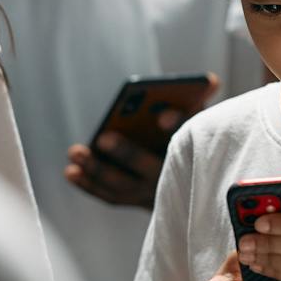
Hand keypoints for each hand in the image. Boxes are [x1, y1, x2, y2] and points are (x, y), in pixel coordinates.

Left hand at [65, 74, 220, 208]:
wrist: (190, 183)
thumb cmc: (187, 140)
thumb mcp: (197, 122)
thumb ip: (199, 102)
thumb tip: (209, 80)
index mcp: (190, 155)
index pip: (187, 138)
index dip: (177, 125)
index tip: (161, 115)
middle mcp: (174, 180)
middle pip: (150, 167)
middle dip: (127, 153)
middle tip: (104, 138)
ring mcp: (154, 195)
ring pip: (124, 187)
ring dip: (98, 170)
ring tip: (74, 152)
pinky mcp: (136, 201)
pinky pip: (111, 196)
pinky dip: (89, 185)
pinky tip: (70, 171)